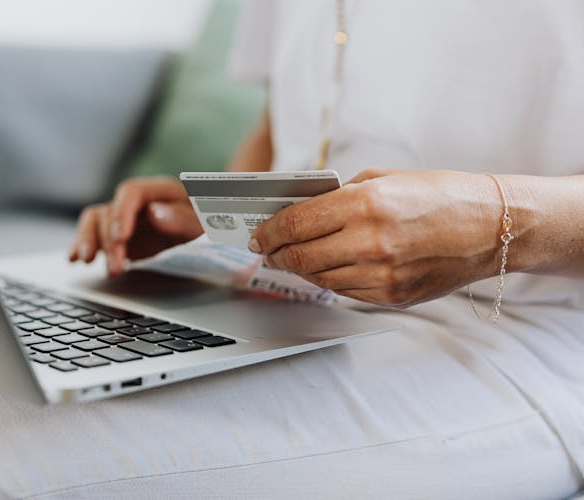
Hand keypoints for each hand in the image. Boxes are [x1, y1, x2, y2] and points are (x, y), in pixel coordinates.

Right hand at [69, 176, 203, 275]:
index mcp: (159, 190)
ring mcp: (123, 217)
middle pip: (110, 211)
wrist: (208, 234)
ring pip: (95, 221)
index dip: (122, 213)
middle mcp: (136, 201)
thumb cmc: (207, 226)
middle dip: (109, 241)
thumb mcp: (204, 224)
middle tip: (116, 268)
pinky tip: (74, 259)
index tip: (121, 237)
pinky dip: (81, 245)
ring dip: (88, 241)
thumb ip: (183, 219)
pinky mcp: (116, 234)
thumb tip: (155, 213)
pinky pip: (92, 234)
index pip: (131, 192)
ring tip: (86, 261)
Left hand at [249, 168, 505, 307]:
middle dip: (275, 254)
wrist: (492, 226)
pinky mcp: (393, 297)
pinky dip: (330, 279)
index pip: (296, 224)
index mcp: (366, 204)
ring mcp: (383, 275)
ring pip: (318, 278)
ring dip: (300, 268)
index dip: (268, 231)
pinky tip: (328, 267)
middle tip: (266, 250)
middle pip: (299, 256)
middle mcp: (371, 243)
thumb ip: (339, 195)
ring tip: (292, 257)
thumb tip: (297, 210)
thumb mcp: (384, 178)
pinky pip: (345, 291)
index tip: (257, 234)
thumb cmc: (439, 194)